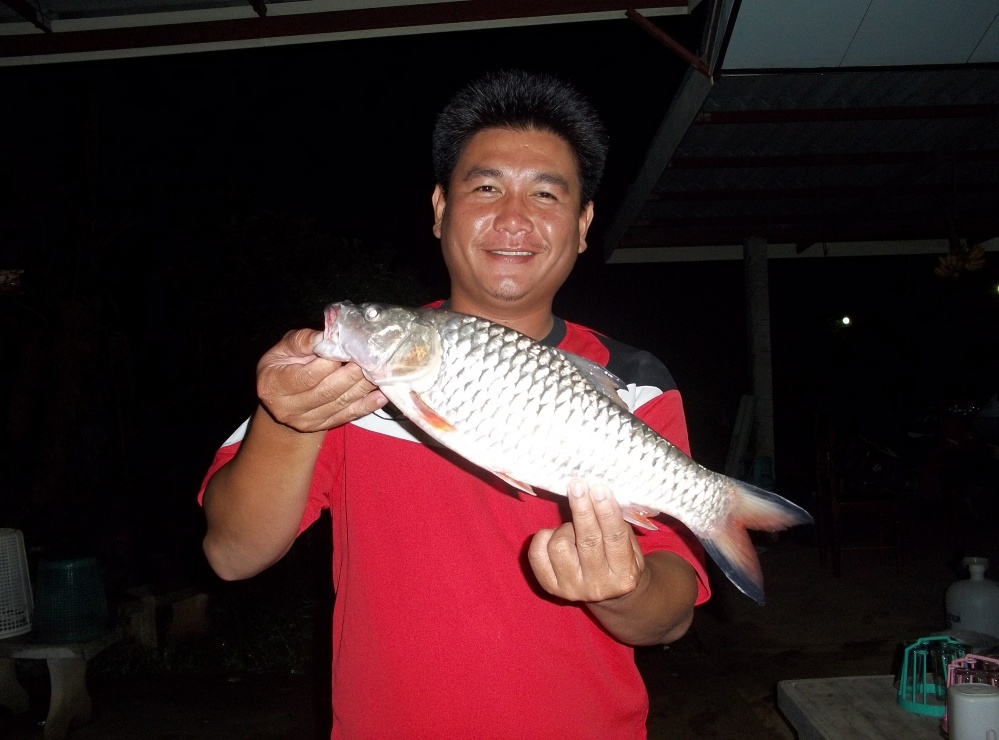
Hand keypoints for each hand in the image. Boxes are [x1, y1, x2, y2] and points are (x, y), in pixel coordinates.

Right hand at [256, 328, 387, 432]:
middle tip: (370, 359)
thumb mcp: (284, 348)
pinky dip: (367, 405)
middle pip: (327, 391)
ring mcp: (306, 421)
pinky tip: (381, 394)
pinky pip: (348, 415)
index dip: (331, 363)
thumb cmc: (283, 365)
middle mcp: (289, 408)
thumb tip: (327, 337)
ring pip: (341, 404)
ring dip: (363, 387)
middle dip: (352, 374)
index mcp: (274, 385)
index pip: (308, 376)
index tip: (348, 349)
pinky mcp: (323, 426)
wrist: (281, 398)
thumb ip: (303, 341)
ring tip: (379, 372)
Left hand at [528, 480, 644, 603]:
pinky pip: (537, 553)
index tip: (599, 489)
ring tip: (572, 528)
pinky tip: (555, 536)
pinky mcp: (550, 587)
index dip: (606, 511)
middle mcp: (598, 586)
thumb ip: (616, 524)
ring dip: (565, 528)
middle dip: (582, 510)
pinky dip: (544, 537)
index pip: (615, 538)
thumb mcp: (629, 545)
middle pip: (587, 541)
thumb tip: (597, 493)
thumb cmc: (619, 559)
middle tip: (578, 486)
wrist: (608, 594)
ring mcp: (571, 589)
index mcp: (624, 575)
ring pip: (560, 545)